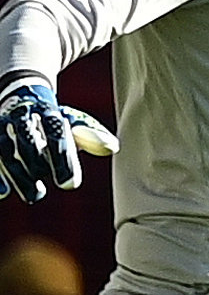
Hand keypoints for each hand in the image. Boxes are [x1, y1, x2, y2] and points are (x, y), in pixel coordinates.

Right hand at [0, 75, 112, 202]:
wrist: (22, 98)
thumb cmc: (54, 120)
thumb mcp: (73, 123)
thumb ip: (91, 135)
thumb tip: (111, 147)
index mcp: (47, 111)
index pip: (55, 131)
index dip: (62, 158)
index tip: (70, 185)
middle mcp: (20, 116)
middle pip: (27, 139)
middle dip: (38, 165)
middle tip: (54, 189)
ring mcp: (2, 127)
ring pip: (4, 149)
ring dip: (17, 174)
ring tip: (35, 196)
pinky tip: (4, 193)